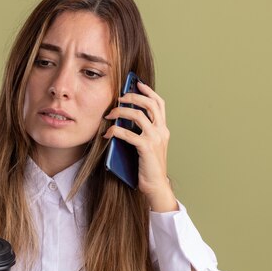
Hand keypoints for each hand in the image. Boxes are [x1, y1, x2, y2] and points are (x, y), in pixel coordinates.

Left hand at [103, 81, 176, 210]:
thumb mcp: (146, 145)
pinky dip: (116, 131)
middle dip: (132, 97)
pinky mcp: (146, 148)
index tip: (137, 84)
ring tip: (109, 115)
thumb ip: (140, 132)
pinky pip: (129, 133)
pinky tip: (108, 133)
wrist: (155, 186)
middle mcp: (162, 131)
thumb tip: (121, 119)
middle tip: (119, 98)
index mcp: (163, 129)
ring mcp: (155, 139)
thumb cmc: (147, 167)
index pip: (159, 103)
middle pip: (149, 104)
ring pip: (139, 115)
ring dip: (121, 111)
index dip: (148, 92)